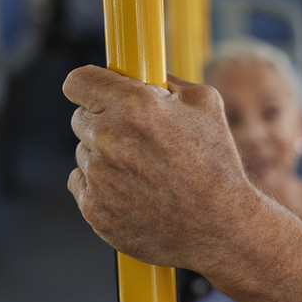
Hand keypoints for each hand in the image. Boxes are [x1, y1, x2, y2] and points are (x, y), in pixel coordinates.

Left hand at [64, 66, 250, 270]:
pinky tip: (137, 192)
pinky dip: (103, 187)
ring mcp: (98, 177)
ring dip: (106, 156)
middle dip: (105, 122)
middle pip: (81, 118)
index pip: (78, 82)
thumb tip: (147, 75)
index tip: (98, 94)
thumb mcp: (206, 104)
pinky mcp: (94, 209)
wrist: (223, 226)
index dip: (90, 86)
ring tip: (147, 172)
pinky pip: (83, 185)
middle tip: (139, 139)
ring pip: (85, 153)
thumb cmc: (218, 163)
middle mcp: (109, 138)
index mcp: (135, 106)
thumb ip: (168, 81)